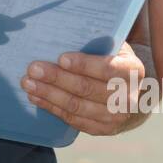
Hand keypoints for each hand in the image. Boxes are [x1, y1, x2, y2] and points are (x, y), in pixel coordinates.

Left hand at [21, 42, 146, 135]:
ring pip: (76, 106)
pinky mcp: (102, 129)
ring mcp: (115, 118)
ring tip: (28, 84)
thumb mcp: (116, 48)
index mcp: (132, 72)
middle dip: (57, 78)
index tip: (61, 58)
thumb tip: (64, 33)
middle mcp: (128, 98)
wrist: (135, 95)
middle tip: (33, 69)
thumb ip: (99, 43)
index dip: (84, 65)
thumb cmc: (117, 63)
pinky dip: (52, 108)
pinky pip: (73, 119)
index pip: (107, 69)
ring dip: (49, 95)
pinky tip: (36, 98)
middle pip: (86, 89)